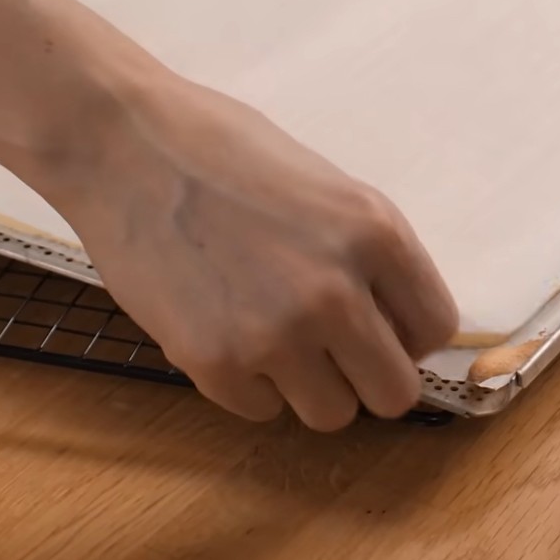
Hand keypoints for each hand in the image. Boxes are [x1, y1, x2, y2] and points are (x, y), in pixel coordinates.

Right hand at [41, 77, 457, 431]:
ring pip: (332, 415)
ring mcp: (276, 334)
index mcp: (375, 232)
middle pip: (394, 392)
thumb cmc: (222, 148)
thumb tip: (392, 320)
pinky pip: (261, 411)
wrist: (123, 144)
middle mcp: (337, 290)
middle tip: (332, 349)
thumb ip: (365, 251)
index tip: (379, 325)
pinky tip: (223, 328)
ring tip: (273, 337)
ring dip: (309, 386)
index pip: (435, 328)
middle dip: (367, 376)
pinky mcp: (216, 364)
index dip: (407, 332)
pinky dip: (248, 384)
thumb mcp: (325, 185)